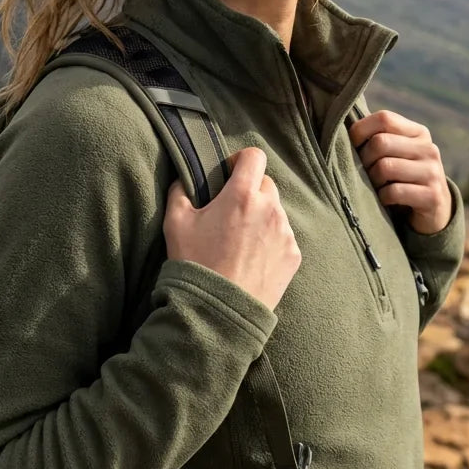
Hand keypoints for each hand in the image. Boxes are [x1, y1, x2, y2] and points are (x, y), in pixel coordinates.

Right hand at [163, 146, 300, 310]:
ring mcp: (284, 233)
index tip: (229, 174)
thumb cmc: (196, 264)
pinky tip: (252, 257)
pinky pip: (283, 236)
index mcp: (242, 195)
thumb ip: (180, 191)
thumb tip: (185, 179)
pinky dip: (270, 240)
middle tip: (231, 212)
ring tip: (241, 240)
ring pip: (275, 211)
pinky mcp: (293, 255)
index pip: (254, 156)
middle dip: (250, 191)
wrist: (218, 312)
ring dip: (261, 216)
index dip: (241, 161)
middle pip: (265, 183)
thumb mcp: (175, 223)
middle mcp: (269, 209)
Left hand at [349, 110, 451, 234]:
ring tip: (374, 185)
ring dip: (372, 180)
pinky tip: (385, 200)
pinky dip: (382, 197)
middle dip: (364, 159)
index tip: (353, 145)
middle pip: (380, 143)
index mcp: (418, 132)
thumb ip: (377, 137)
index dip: (360, 130)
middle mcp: (428, 149)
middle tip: (364, 171)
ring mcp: (432, 172)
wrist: (434, 210)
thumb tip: (340, 127)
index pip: (384, 118)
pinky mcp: (432, 196)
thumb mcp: (395, 153)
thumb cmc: (402, 176)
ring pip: (385, 167)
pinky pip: (393, 192)